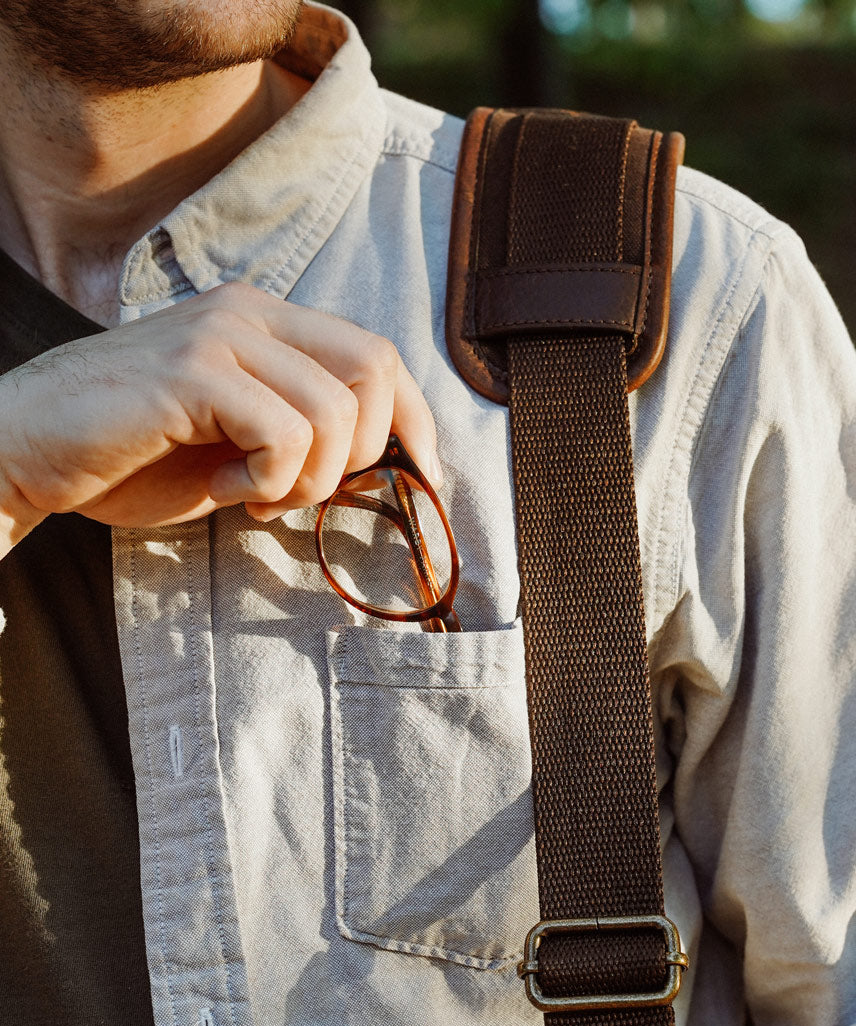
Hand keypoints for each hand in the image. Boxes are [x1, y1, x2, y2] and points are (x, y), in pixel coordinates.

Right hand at [0, 283, 438, 552]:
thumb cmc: (135, 455)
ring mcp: (218, 335)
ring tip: (252, 493)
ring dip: (310, 478)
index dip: (416, 421)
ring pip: (334, 409)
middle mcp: (249, 312)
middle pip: (374, 368)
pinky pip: (284, 432)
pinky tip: (222, 489)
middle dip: (364, 452)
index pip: (378, 355)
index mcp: (267, 322)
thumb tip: (384, 465)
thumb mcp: (240, 442)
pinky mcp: (190, 371)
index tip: (426, 477)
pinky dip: (269, 479)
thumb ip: (303, 435)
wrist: (24, 452)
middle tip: (304, 490)